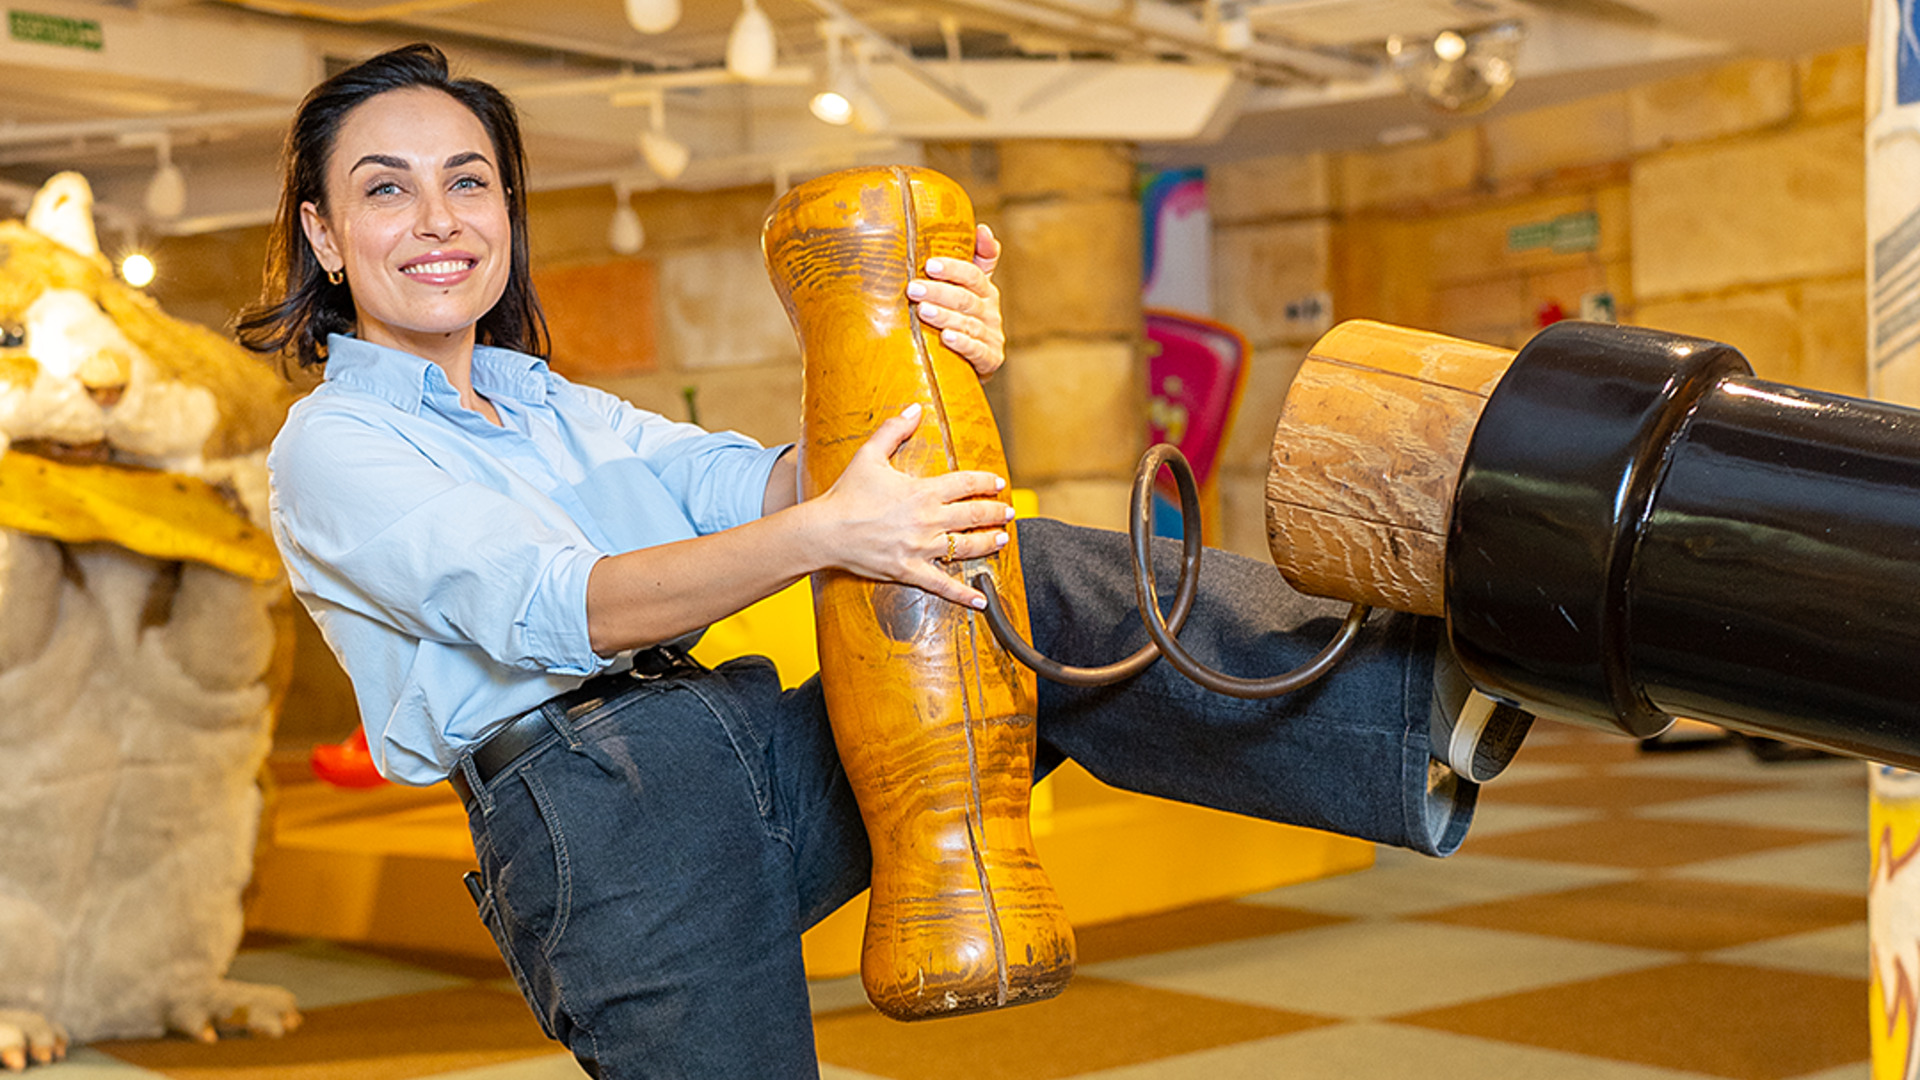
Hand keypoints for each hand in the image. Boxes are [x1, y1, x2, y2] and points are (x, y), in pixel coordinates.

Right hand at [807, 403, 1013, 607]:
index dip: (986, 482)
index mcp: (922, 491)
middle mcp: (927, 519)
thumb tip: (915, 408)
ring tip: (1002, 539)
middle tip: (1009, 511)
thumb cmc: (846, 493)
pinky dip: (964, 594)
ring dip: (988, 543)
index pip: (965, 483)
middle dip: (995, 512)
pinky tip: (981, 600)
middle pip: (973, 515)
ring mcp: (920, 547)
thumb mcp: (869, 455)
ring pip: (965, 547)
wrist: (825, 531)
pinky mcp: (909, 571)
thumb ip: (895, 429)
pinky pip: (942, 585)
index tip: (998, 483)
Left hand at [909, 223, 1004, 380]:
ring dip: (945, 316)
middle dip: (939, 291)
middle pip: (966, 298)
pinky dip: (963, 343)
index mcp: (985, 290)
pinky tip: (946, 337)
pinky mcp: (991, 359)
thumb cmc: (962, 319)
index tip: (929, 264)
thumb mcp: (968, 289)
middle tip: (913, 288)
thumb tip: (982, 227)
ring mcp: (992, 336)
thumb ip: (975, 260)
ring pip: (968, 323)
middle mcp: (991, 311)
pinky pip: (978, 350)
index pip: (973, 274)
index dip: (953, 268)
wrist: (969, 365)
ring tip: (923, 310)